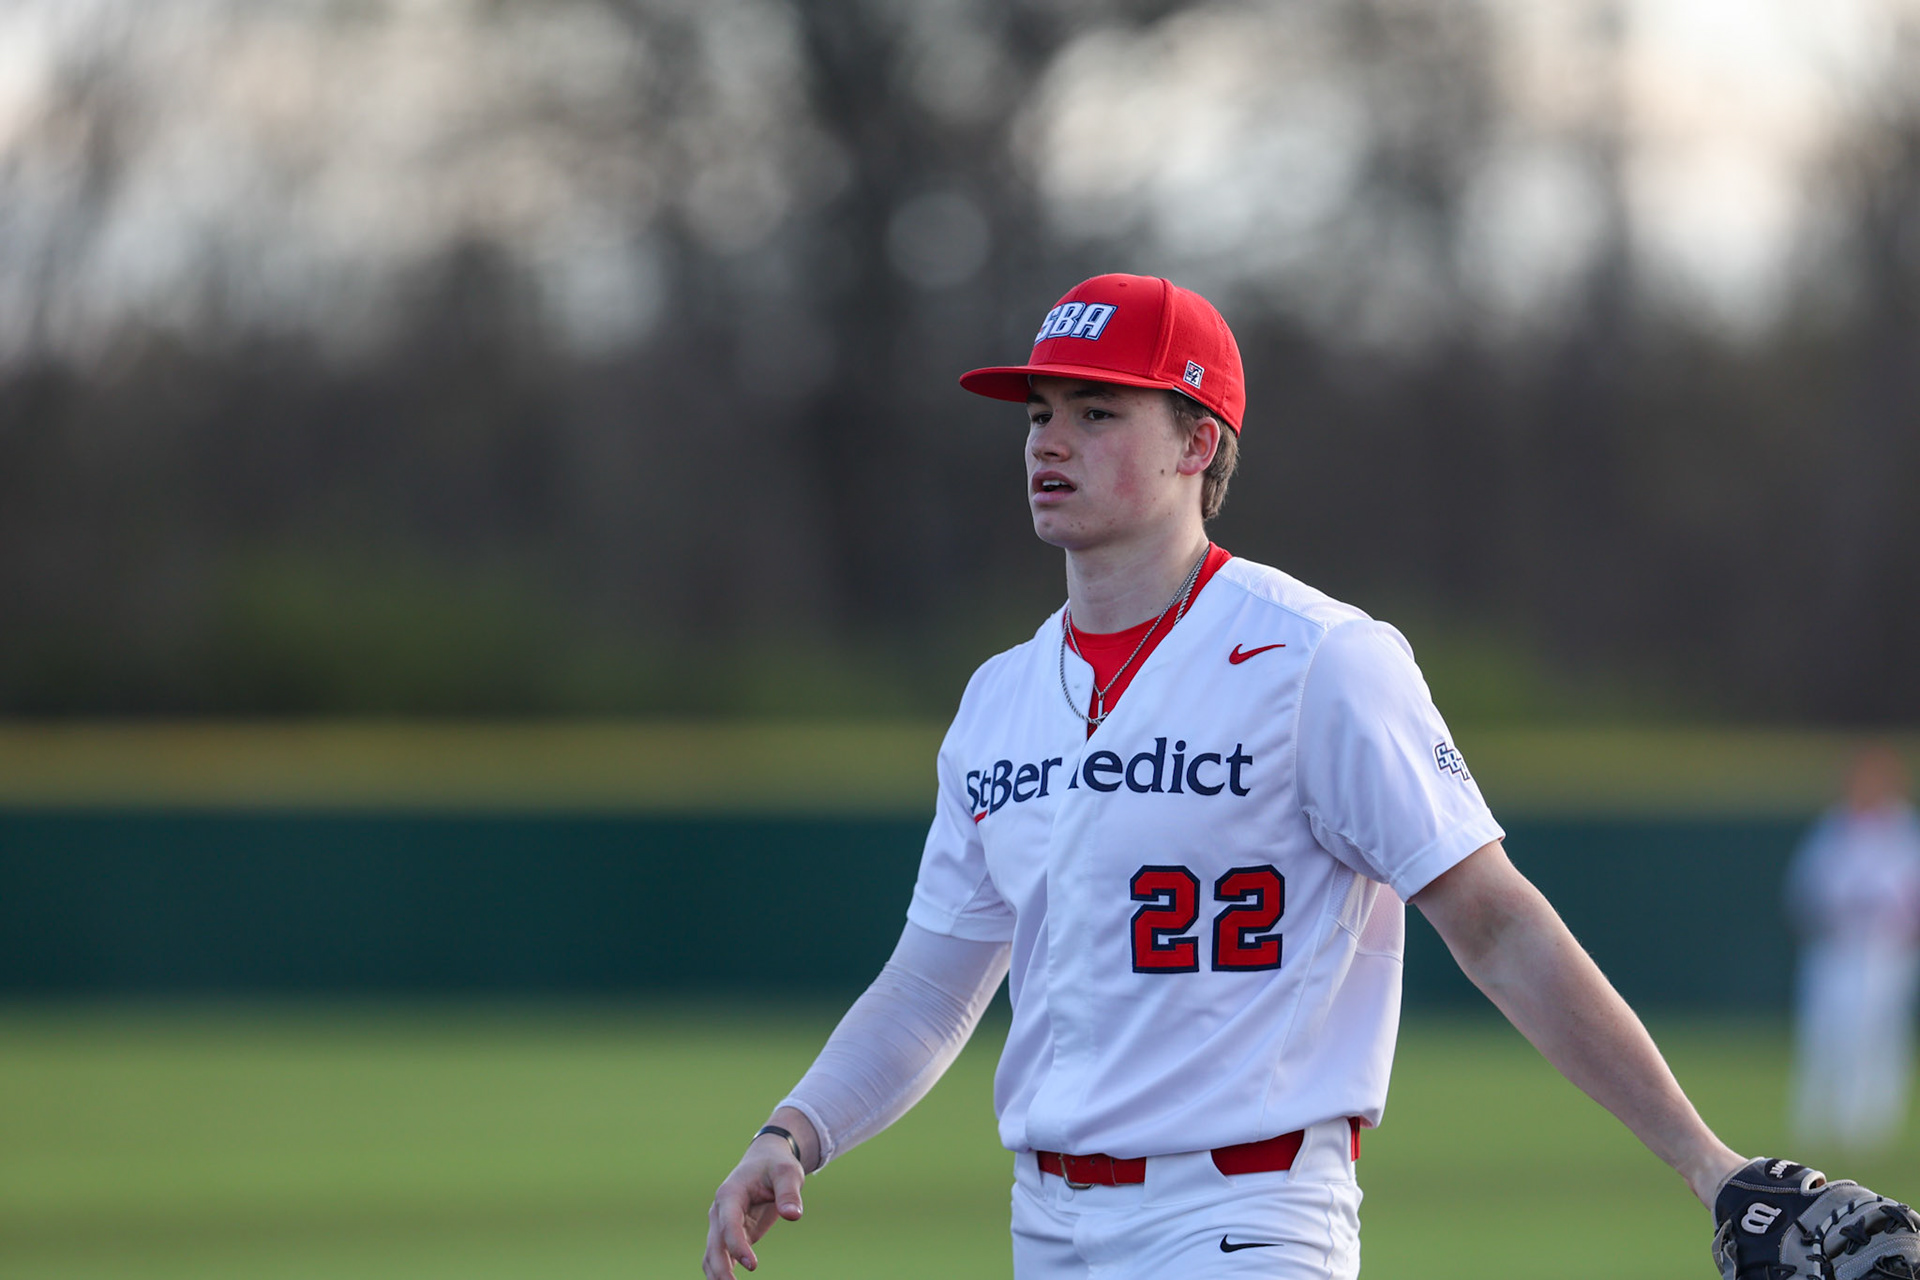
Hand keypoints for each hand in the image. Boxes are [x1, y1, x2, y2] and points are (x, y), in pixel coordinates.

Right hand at [703, 1132, 806, 1278]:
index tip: (753, 1266)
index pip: (729, 1224)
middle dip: (721, 1268)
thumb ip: (789, 1192)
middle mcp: (720, 1211)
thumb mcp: (787, 1172)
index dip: (738, 1245)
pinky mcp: (731, 1235)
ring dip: (717, 1273)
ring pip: (713, 1253)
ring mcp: (723, 1224)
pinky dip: (722, 1271)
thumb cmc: (776, 1165)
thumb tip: (793, 1215)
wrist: (765, 1161)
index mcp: (730, 1194)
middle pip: (715, 1243)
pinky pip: (722, 1256)